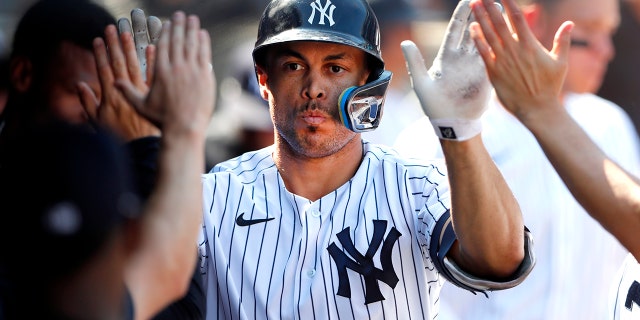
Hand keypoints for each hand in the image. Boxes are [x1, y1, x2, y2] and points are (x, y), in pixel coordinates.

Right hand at [78, 24, 160, 140]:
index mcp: (110, 96)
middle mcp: (125, 92)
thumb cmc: (118, 137)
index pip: (103, 69)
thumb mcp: (97, 121)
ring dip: (130, 48)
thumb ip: (88, 102)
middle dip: (114, 45)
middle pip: (118, 63)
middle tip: (112, 29)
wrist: (141, 148)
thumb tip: (79, 85)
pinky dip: (152, 62)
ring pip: (135, 65)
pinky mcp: (154, 95)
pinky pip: (153, 75)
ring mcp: (141, 92)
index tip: (98, 40)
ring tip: (127, 34)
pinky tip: (152, 48)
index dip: (100, 54)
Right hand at [116, 12, 215, 135]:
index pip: (163, 45)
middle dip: (178, 24)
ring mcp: (191, 70)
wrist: (184, 128)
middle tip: (180, 14)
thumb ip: (128, 92)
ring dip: (192, 28)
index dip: (166, 32)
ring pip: (191, 43)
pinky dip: (203, 42)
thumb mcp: (141, 106)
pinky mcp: (205, 76)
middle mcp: (176, 67)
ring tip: (192, 18)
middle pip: (177, 40)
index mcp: (160, 71)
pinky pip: (204, 54)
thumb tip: (113, 82)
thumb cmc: (162, 120)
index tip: (167, 23)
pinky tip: (203, 33)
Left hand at [401, 0, 491, 140]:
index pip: (456, 30)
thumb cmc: (434, 105)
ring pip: (486, 41)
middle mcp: (462, 58)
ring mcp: (476, 66)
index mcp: (446, 57)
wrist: (452, 122)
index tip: (468, 1)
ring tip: (501, 10)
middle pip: (473, 31)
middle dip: (480, 15)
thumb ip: (414, 62)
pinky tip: (508, 33)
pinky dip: (500, 45)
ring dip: (493, 26)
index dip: (461, 15)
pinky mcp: (486, 75)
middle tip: (489, 0)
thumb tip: (405, 42)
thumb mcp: (422, 82)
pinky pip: (494, 57)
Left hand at [468, 0, 572, 121]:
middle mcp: (514, 50)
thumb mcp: (560, 62)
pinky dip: (477, 39)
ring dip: (480, 18)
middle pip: (499, 22)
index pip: (517, 17)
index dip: (508, 2)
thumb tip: (569, 23)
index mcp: (530, 44)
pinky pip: (483, 52)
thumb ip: (562, 41)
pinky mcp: (494, 72)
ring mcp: (503, 61)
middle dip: (489, 6)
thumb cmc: (550, 86)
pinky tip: (472, 28)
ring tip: (473, 4)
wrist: (537, 109)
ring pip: (488, 34)